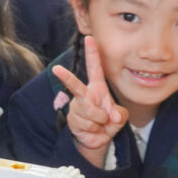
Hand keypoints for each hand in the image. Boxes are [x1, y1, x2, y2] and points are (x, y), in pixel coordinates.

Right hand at [51, 36, 127, 167]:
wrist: (96, 139)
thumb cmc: (107, 122)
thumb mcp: (119, 117)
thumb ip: (120, 114)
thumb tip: (113, 115)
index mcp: (97, 88)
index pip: (95, 68)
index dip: (92, 53)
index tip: (89, 38)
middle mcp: (84, 95)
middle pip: (74, 85)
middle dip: (66, 77)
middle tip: (56, 69)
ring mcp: (76, 107)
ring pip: (89, 112)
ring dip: (99, 121)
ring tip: (100, 124)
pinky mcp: (72, 119)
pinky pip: (87, 124)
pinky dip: (94, 129)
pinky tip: (93, 130)